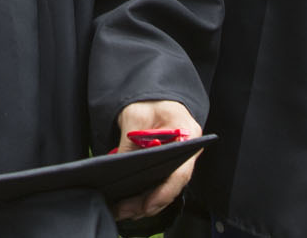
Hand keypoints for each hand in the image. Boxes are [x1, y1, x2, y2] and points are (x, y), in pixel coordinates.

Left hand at [111, 100, 202, 221]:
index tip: (147, 205)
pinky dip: (147, 194)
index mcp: (188, 134)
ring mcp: (181, 159)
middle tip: (125, 211)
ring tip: (123, 210)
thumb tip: (117, 168)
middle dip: (149, 202)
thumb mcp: (135, 117)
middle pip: (172, 185)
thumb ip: (129, 143)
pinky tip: (130, 202)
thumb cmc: (149, 101)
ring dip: (145, 202)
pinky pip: (161, 184)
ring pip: (166, 188)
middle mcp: (189, 150)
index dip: (164, 193)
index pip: (181, 172)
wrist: (152, 96)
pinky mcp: (170, 164)